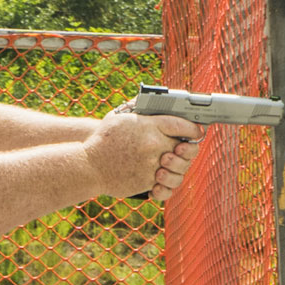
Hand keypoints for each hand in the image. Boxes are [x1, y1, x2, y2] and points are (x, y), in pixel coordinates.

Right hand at [83, 113, 203, 200]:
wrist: (87, 166)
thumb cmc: (102, 139)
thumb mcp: (119, 117)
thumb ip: (139, 108)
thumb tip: (153, 100)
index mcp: (150, 125)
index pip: (183, 125)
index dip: (194, 129)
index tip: (197, 131)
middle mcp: (154, 145)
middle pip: (185, 148)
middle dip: (187, 149)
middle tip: (184, 149)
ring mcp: (152, 165)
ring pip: (178, 169)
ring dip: (178, 167)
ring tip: (169, 163)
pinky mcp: (147, 182)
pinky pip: (166, 184)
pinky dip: (166, 182)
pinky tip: (161, 177)